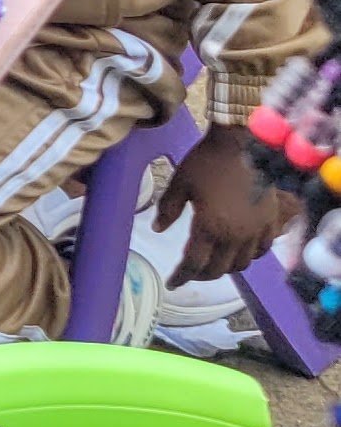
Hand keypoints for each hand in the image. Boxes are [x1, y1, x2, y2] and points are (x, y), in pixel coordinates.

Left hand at [157, 125, 288, 282]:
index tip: (172, 283)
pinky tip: (240, 251)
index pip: (193, 263)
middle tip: (190, 272)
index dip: (181, 277)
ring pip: (240, 264)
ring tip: (213, 263)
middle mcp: (234, 236)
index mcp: (209, 227)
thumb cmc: (207, 162)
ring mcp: (255, 231)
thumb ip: (168, 208)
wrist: (243, 143)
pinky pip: (260, 251)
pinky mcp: (269, 222)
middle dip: (200, 275)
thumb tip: (157, 229)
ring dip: (224, 268)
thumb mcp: (180, 182)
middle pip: (217, 269)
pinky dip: (248, 257)